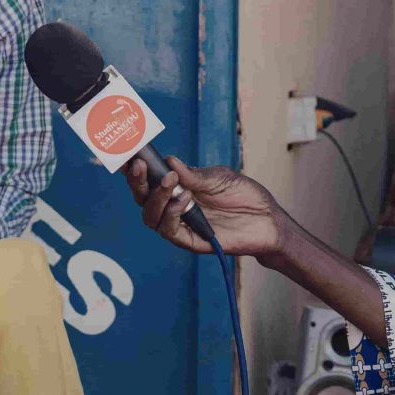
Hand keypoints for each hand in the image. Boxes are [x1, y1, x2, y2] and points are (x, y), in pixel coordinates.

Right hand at [126, 155, 286, 257]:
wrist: (267, 219)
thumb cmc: (243, 195)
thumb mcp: (219, 177)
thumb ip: (193, 174)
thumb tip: (169, 161)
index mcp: (177, 188)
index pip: (148, 180)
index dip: (134, 169)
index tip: (127, 154)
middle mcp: (173, 207)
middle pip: (142, 198)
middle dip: (137, 181)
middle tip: (140, 166)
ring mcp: (181, 225)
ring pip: (150, 216)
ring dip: (156, 197)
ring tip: (171, 182)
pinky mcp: (190, 240)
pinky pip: (170, 230)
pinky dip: (172, 214)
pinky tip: (184, 200)